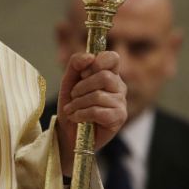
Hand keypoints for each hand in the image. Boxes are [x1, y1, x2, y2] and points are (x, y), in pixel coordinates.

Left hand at [55, 51, 126, 175]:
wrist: (68, 131)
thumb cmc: (71, 104)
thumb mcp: (69, 80)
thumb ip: (76, 64)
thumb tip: (89, 57)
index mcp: (108, 73)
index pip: (112, 58)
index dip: (98, 62)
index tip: (83, 72)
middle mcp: (118, 86)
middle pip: (104, 77)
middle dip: (82, 87)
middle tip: (73, 96)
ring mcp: (121, 102)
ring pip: (98, 96)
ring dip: (78, 103)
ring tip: (72, 110)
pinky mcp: (119, 118)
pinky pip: (98, 111)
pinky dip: (81, 114)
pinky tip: (77, 118)